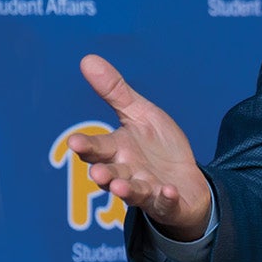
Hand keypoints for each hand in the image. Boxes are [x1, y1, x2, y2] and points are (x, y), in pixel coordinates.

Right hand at [68, 54, 213, 239]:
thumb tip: (87, 59)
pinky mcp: (167, 202)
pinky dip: (165, 197)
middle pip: (109, 173)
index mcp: (117, 149)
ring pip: (132, 192)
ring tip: (120, 187)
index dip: (85, 146)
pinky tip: (168, 190)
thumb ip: (115, 92)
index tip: (74, 142)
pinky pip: (165, 201)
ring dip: (126, 190)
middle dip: (102, 174)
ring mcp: (146, 189)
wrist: (186, 179)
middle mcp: (127, 172)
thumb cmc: (158, 147)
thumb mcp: (140, 115)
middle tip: (96, 174)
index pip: (96, 148)